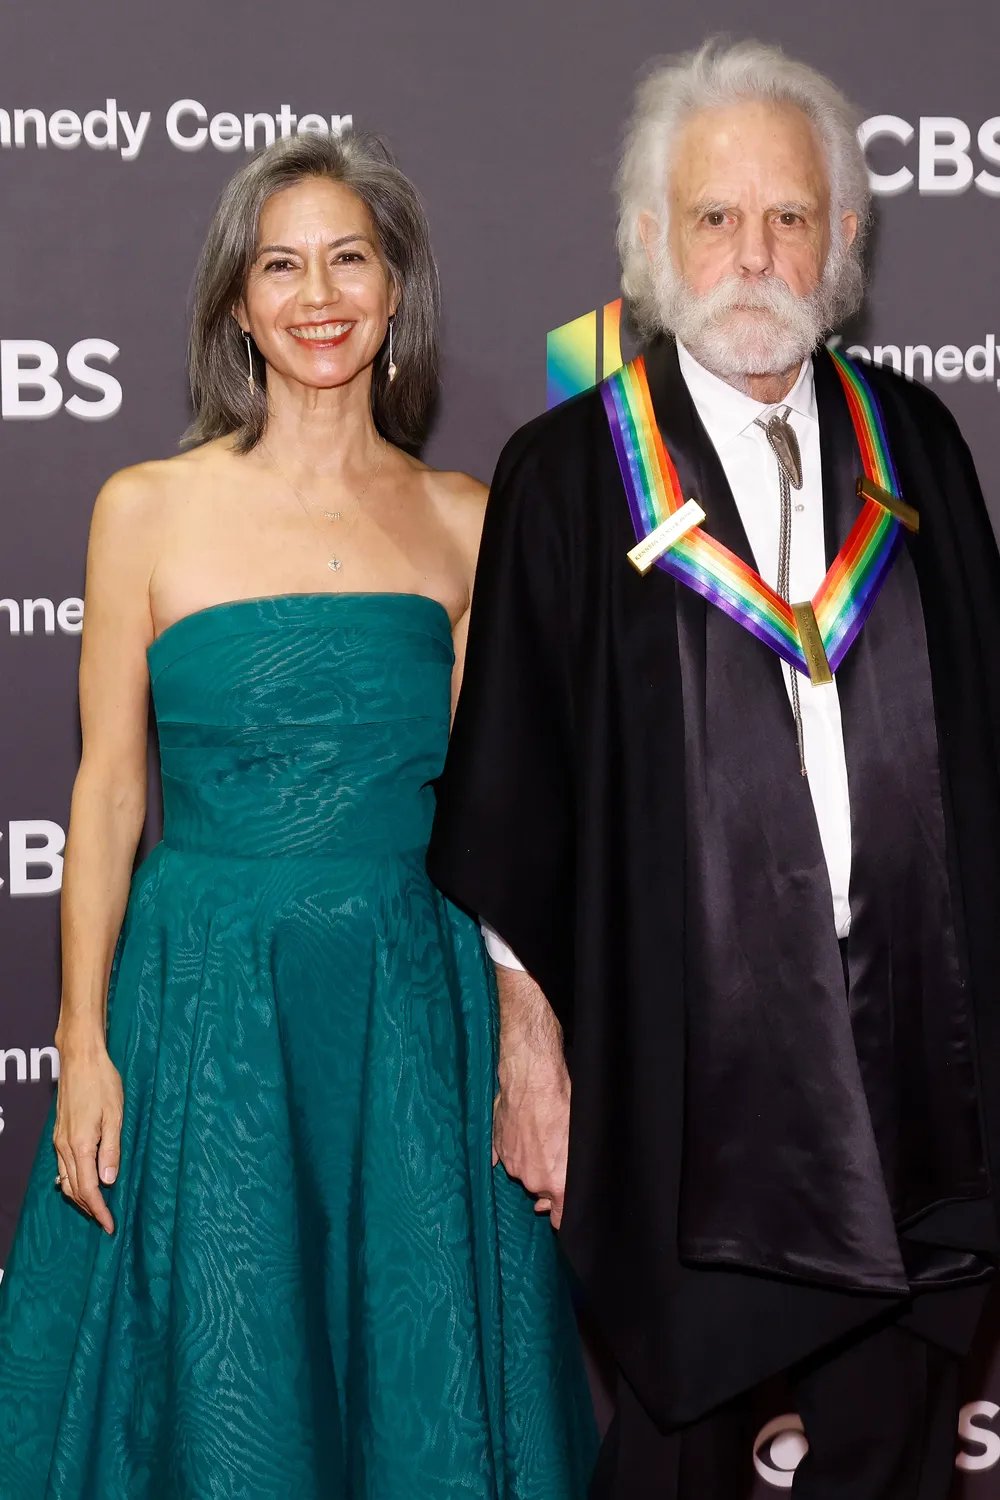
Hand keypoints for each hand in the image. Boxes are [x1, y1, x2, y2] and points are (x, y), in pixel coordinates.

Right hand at [52, 1034, 122, 1233]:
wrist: (80, 1059)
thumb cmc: (102, 1083)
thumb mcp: (115, 1115)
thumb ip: (111, 1149)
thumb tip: (108, 1180)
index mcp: (80, 1145)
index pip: (88, 1189)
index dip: (99, 1211)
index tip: (110, 1226)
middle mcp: (64, 1147)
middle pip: (74, 1189)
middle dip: (90, 1208)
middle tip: (106, 1221)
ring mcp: (59, 1140)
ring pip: (65, 1180)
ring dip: (80, 1197)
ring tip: (98, 1207)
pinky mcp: (59, 1133)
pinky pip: (63, 1167)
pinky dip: (73, 1181)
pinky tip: (83, 1182)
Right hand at [493, 1047, 570, 1228]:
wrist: (534, 1080)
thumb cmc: (562, 1107)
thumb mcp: (578, 1143)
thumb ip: (571, 1174)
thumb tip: (566, 1189)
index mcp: (553, 1181)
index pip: (558, 1217)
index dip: (562, 1213)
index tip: (564, 1207)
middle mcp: (529, 1178)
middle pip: (541, 1191)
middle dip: (549, 1181)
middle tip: (558, 1158)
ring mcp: (511, 1162)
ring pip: (525, 1172)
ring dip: (533, 1163)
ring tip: (543, 1138)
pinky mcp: (498, 1145)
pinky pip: (508, 1157)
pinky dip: (516, 1151)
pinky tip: (524, 1135)